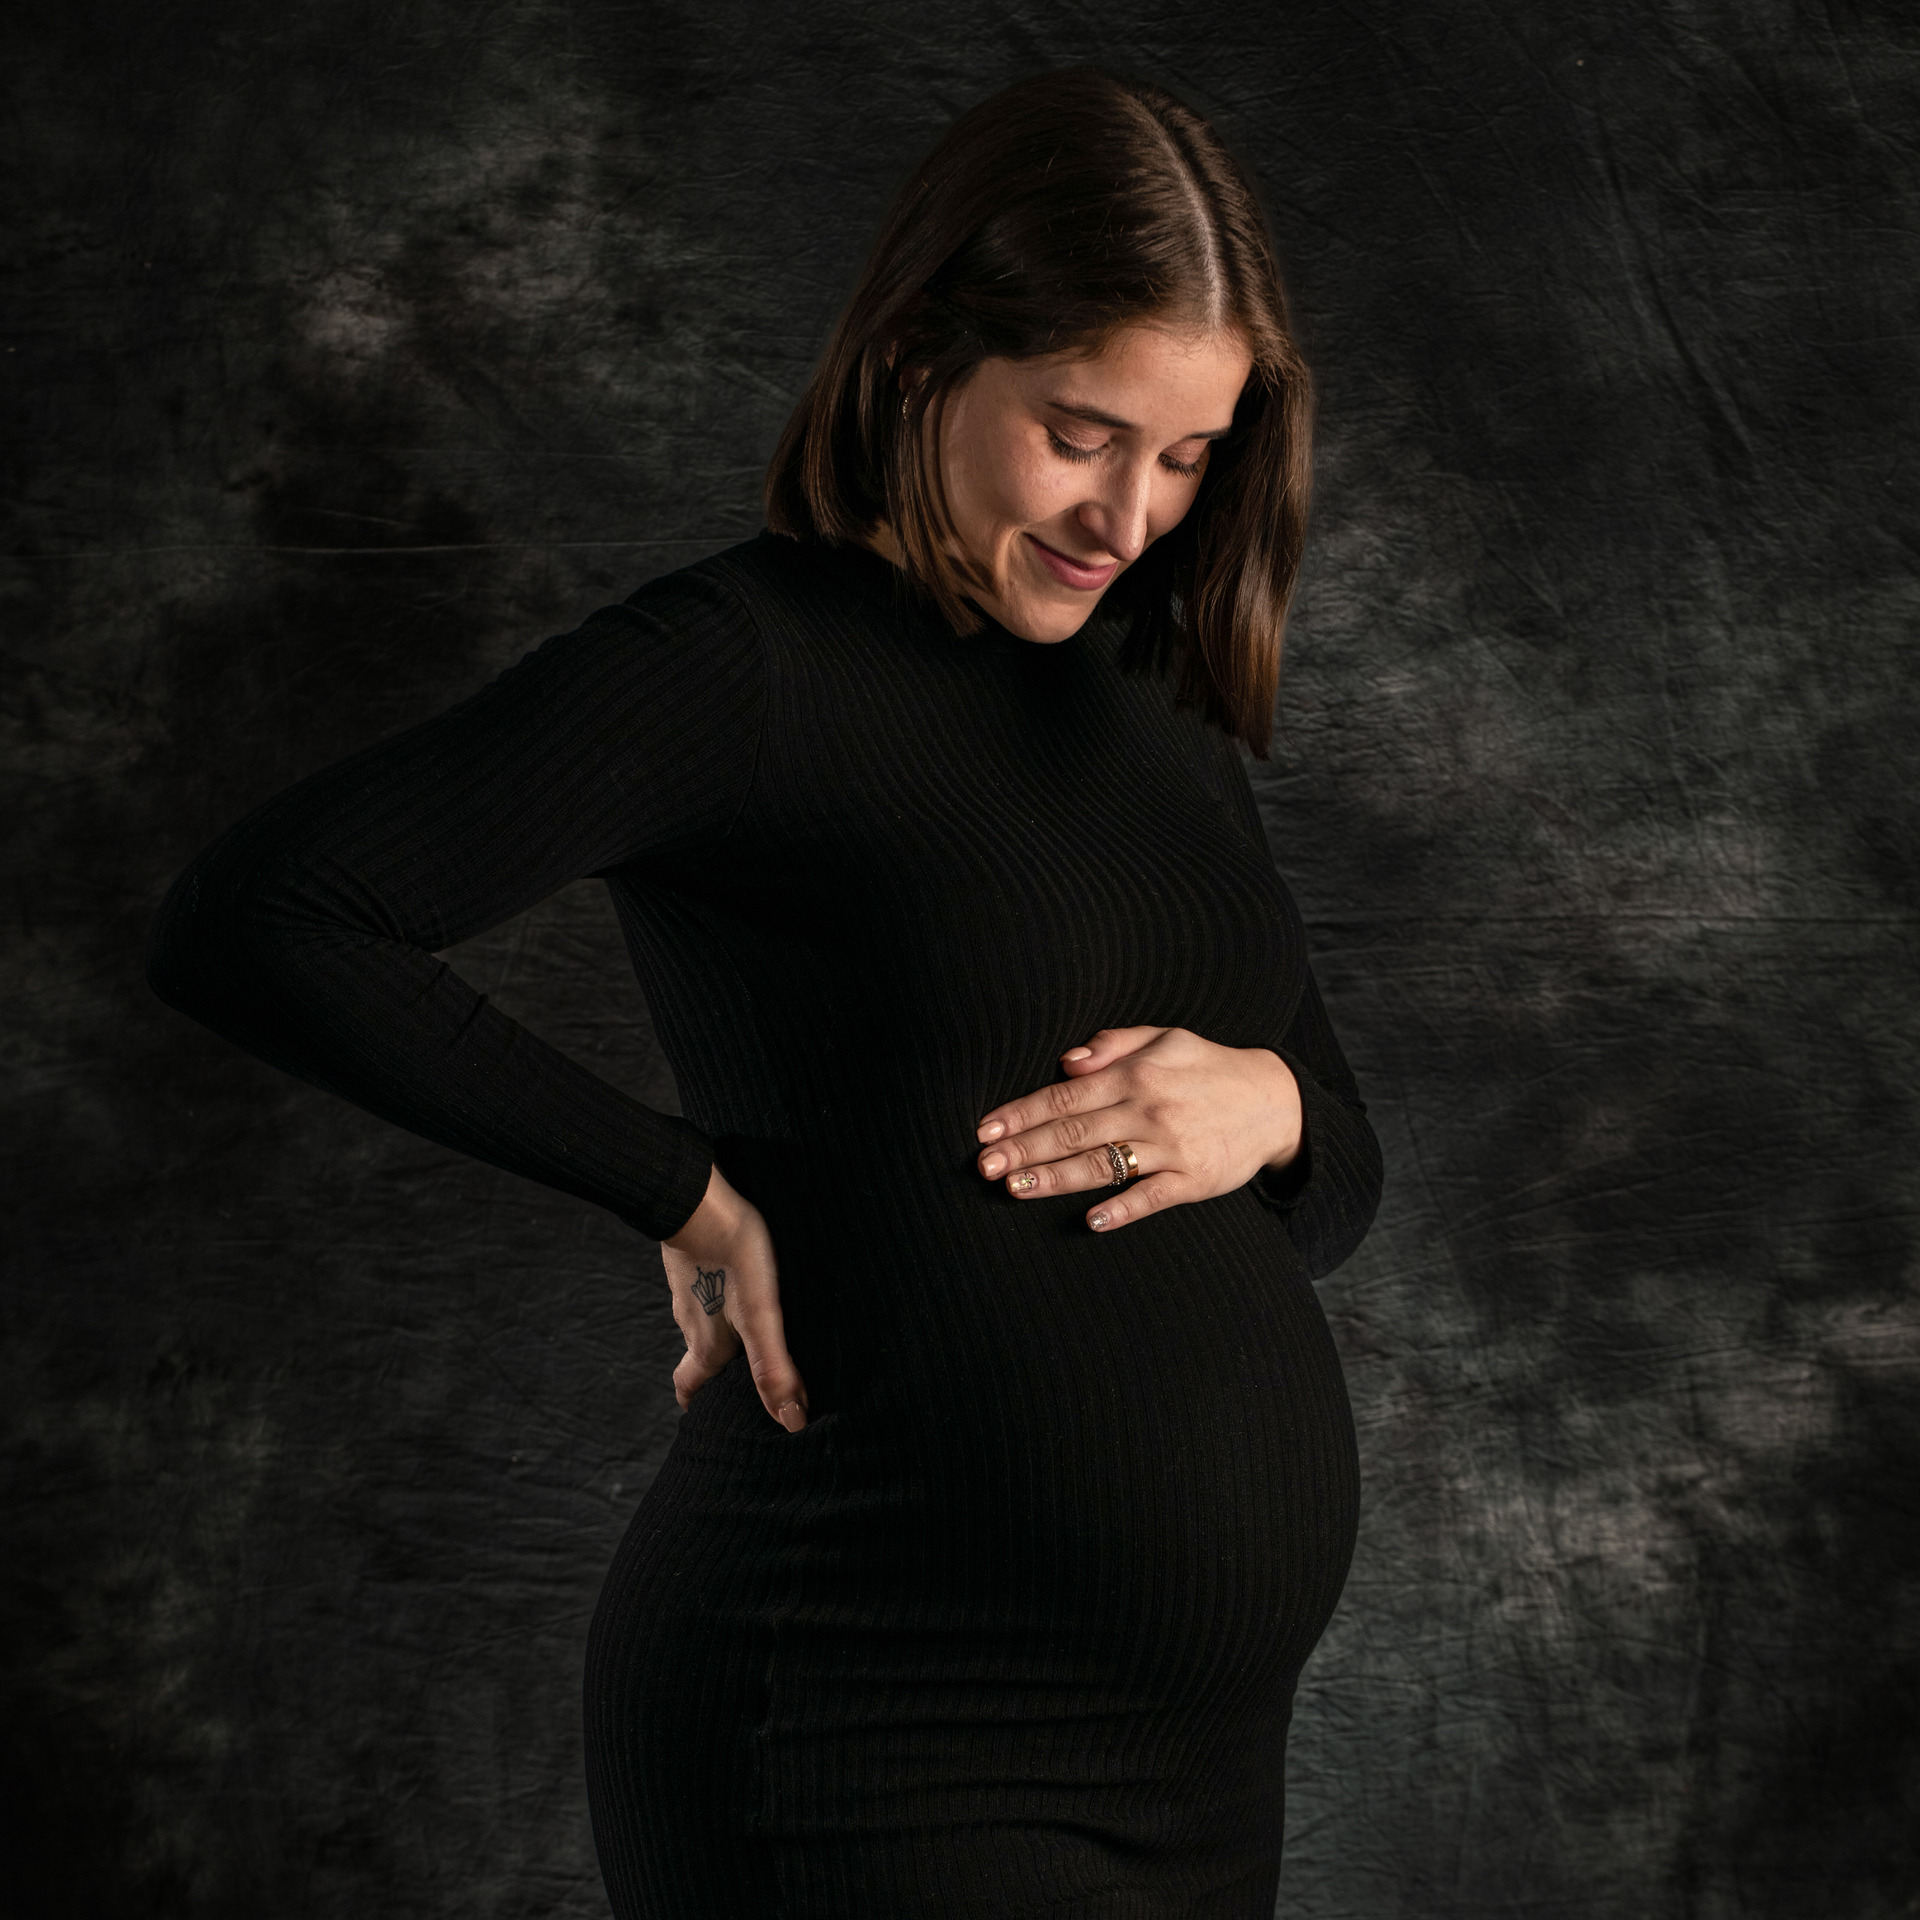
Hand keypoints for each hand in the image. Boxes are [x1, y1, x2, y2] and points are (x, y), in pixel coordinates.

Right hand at [661, 1164, 807, 1429]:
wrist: (699, 1198)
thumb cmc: (733, 1257)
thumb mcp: (760, 1317)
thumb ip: (773, 1368)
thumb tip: (791, 1422)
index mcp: (705, 1345)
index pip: (689, 1387)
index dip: (696, 1404)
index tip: (705, 1416)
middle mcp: (690, 1321)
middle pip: (699, 1356)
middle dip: (716, 1372)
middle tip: (740, 1376)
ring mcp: (687, 1288)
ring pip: (702, 1320)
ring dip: (720, 1331)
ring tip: (750, 1327)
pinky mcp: (691, 1258)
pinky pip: (704, 1286)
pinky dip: (719, 1295)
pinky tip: (740, 1281)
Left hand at [974, 1026, 1302, 1232]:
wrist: (1274, 1100)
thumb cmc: (1206, 1067)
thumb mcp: (1165, 1038)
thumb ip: (1113, 1044)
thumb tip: (1067, 1059)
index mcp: (1135, 1073)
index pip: (1064, 1094)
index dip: (1021, 1113)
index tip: (985, 1131)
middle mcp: (1148, 1108)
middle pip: (1073, 1131)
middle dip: (1024, 1149)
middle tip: (984, 1167)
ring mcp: (1171, 1146)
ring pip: (1102, 1165)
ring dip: (1055, 1178)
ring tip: (1015, 1188)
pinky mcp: (1195, 1180)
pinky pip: (1152, 1197)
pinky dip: (1123, 1210)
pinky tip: (1092, 1221)